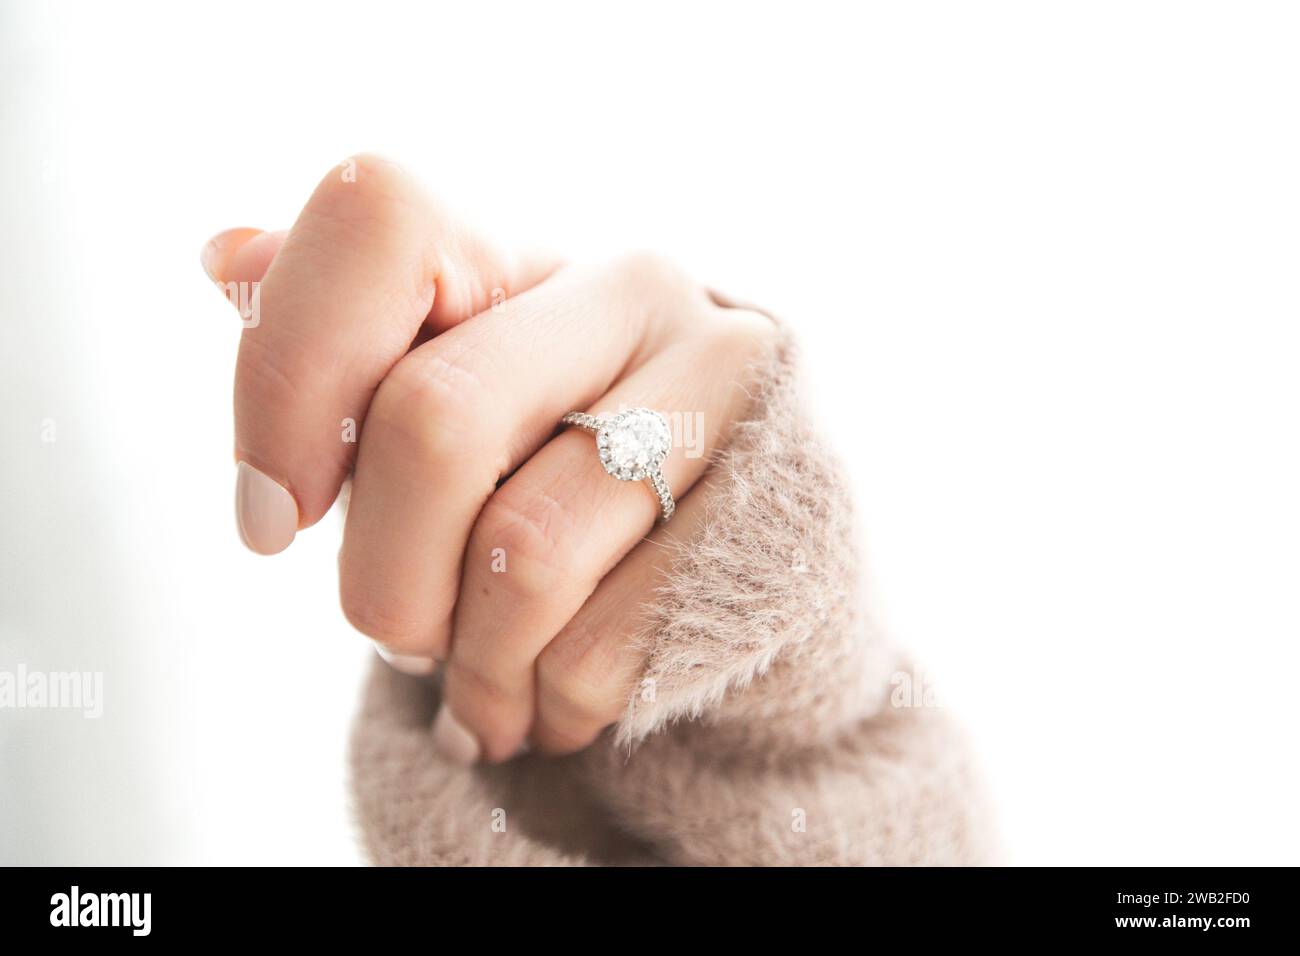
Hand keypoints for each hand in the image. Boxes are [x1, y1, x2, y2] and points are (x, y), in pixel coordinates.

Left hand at [202, 155, 776, 761]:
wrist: (742, 559)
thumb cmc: (561, 484)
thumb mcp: (454, 408)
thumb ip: (349, 344)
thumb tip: (227, 256)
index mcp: (523, 257)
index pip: (379, 220)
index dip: (291, 370)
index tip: (278, 514)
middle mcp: (634, 286)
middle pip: (435, 420)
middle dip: (383, 580)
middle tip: (399, 639)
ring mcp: (727, 380)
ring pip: (524, 553)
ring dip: (473, 666)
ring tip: (481, 696)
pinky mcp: (784, 498)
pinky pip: (608, 641)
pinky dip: (550, 704)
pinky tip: (554, 704)